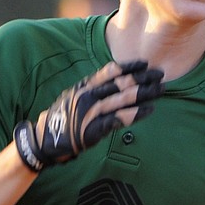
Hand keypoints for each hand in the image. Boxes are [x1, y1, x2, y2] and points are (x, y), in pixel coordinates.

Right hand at [14, 61, 163, 170]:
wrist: (44, 141)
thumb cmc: (61, 119)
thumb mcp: (73, 97)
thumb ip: (91, 89)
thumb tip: (110, 82)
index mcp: (84, 87)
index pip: (110, 72)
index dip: (129, 67)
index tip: (144, 63)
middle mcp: (88, 97)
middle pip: (121, 84)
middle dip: (143, 78)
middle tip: (159, 75)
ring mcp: (91, 113)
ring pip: (123, 99)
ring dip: (145, 94)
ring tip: (160, 90)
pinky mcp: (94, 129)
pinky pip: (120, 119)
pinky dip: (136, 114)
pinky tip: (149, 110)